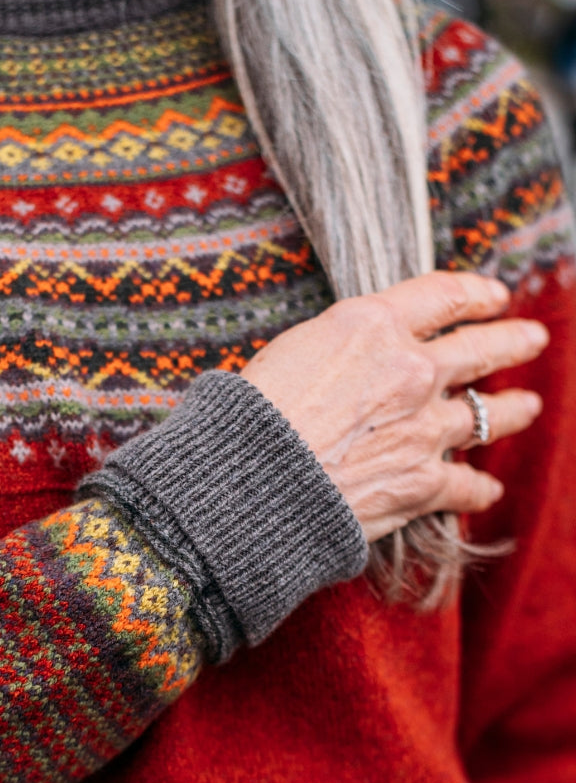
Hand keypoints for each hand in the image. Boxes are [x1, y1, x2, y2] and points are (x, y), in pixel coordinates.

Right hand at [242, 272, 547, 541]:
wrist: (251, 481)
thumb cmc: (250, 414)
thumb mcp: (290, 350)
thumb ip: (338, 348)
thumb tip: (351, 359)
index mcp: (372, 325)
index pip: (443, 297)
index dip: (475, 294)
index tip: (494, 296)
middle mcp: (411, 370)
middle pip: (480, 349)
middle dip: (513, 341)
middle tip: (532, 338)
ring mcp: (424, 428)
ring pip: (486, 415)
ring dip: (511, 410)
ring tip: (528, 406)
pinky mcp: (423, 482)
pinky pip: (465, 483)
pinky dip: (478, 488)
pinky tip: (487, 488)